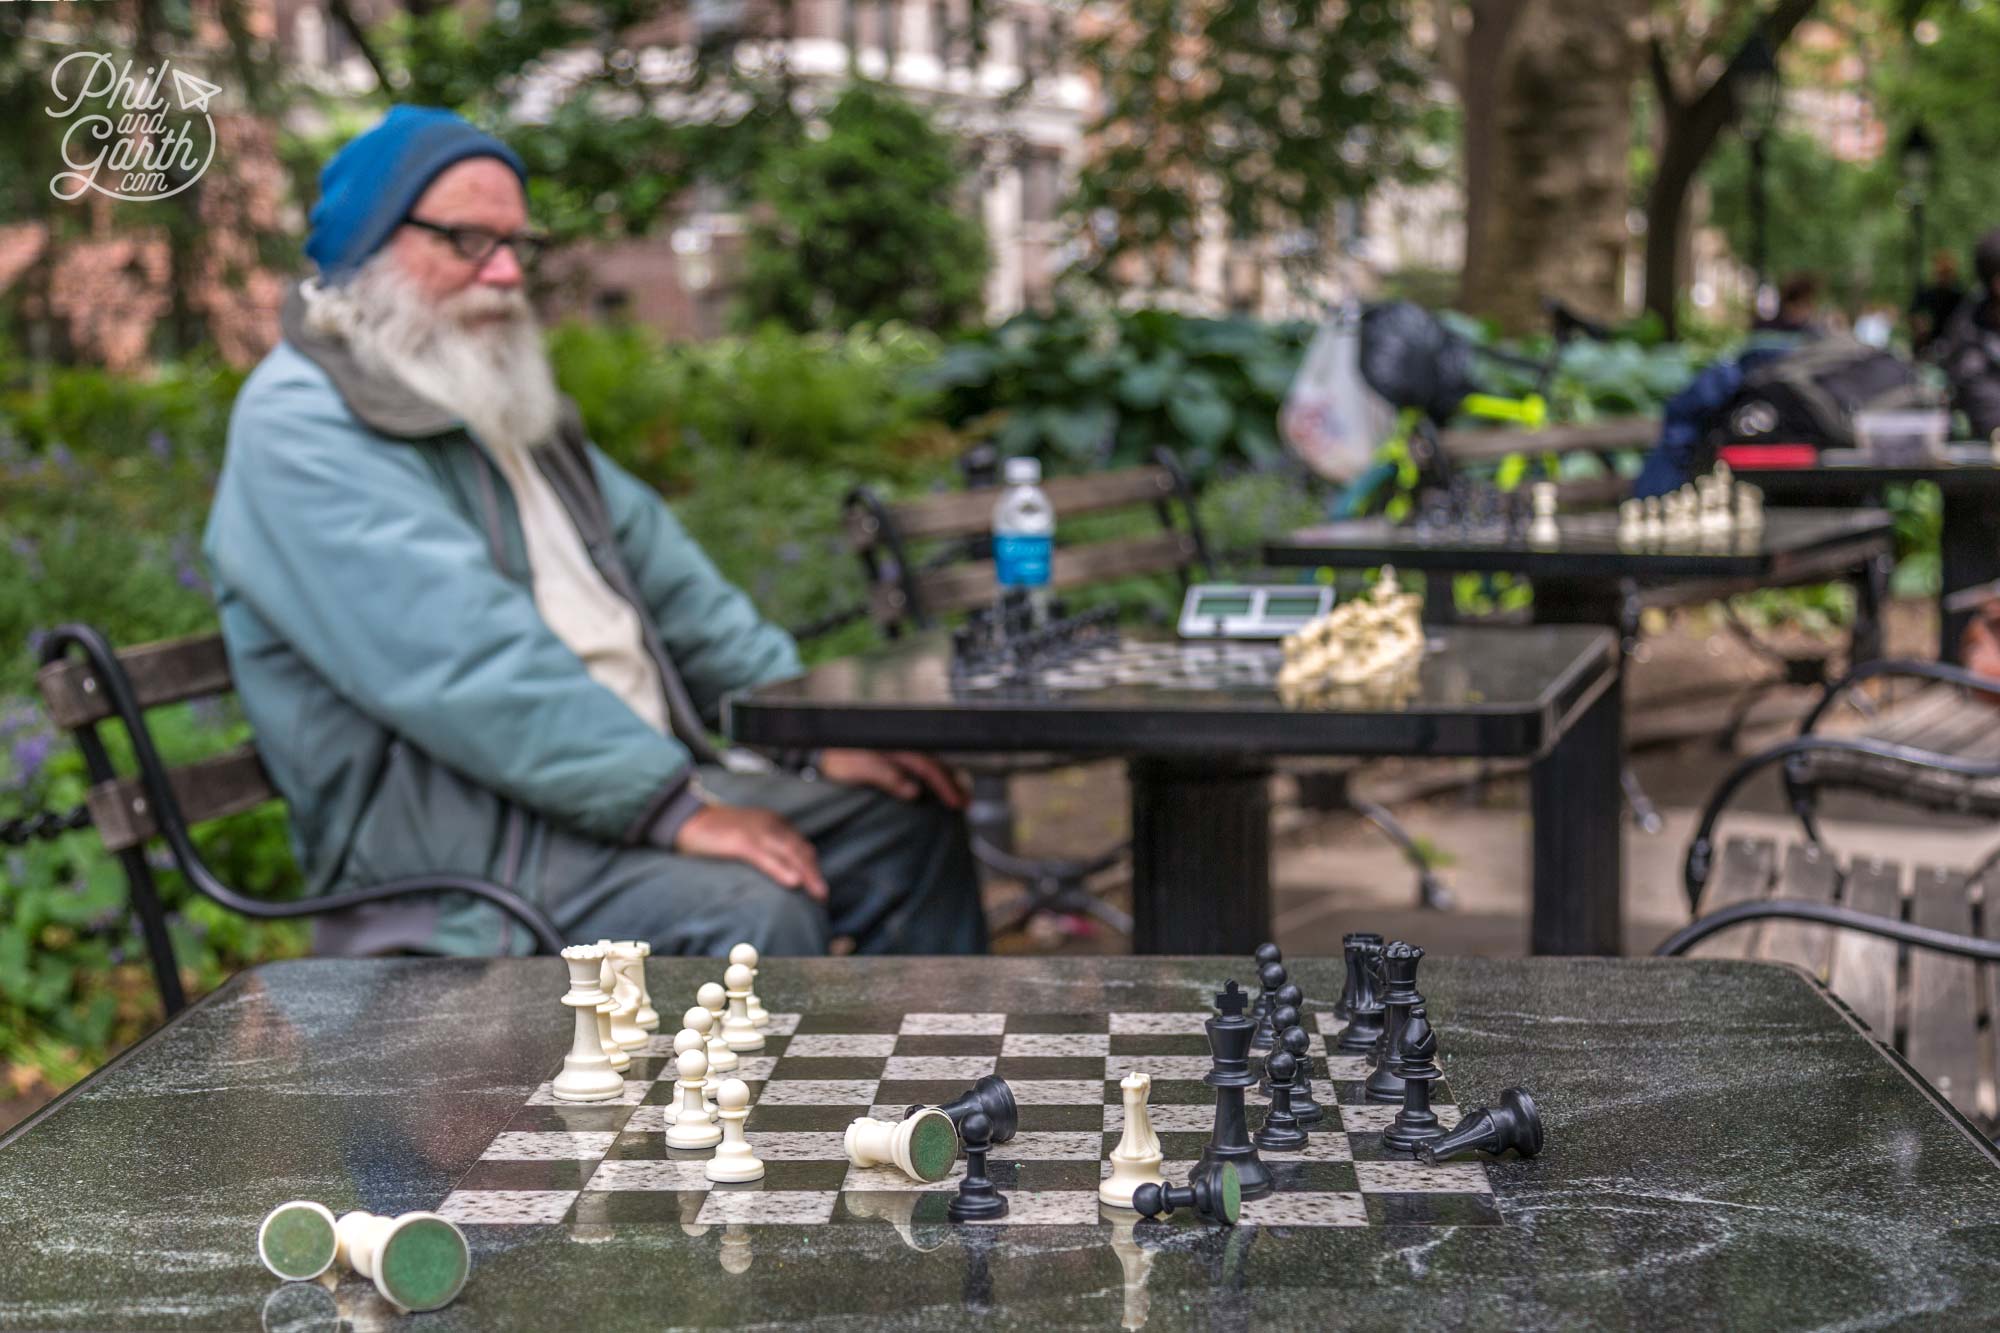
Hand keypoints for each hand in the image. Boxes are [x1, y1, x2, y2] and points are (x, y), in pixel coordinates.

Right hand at [673, 805, 827, 900]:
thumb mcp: (747, 836)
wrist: (687, 819)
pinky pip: (766, 857)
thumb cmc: (716, 832)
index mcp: (772, 823)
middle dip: (814, 873)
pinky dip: (782, 870)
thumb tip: (781, 872)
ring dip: (806, 874)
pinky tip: (793, 882)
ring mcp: (756, 832)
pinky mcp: (740, 841)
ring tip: (817, 893)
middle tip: (823, 895)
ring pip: (788, 853)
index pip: (800, 845)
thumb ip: (764, 849)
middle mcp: (769, 825)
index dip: (812, 866)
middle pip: (799, 850)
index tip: (820, 886)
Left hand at [818, 749, 967, 808]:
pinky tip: (938, 787)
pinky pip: (921, 764)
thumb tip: (914, 791)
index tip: (956, 802)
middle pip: (936, 763)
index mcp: (895, 747)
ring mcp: (898, 750)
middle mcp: (900, 746)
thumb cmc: (835, 758)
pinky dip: (934, 776)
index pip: (928, 766)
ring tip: (960, 797)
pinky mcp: (893, 756)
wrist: (818, 748)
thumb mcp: (857, 768)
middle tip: (966, 803)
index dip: (944, 785)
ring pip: (931, 763)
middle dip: (954, 783)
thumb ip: (885, 776)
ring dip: (947, 779)